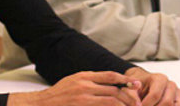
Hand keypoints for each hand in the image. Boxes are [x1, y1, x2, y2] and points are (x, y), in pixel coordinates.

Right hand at [7, 71, 141, 105]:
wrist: (42, 104)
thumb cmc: (59, 94)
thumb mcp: (74, 80)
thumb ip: (91, 80)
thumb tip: (110, 82)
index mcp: (85, 76)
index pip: (111, 76)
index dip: (126, 80)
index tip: (137, 84)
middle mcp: (85, 85)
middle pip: (114, 89)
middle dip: (128, 96)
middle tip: (138, 102)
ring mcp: (83, 98)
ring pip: (110, 101)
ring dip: (123, 105)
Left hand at [124, 67, 179, 105]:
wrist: (144, 84)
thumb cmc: (137, 86)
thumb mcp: (131, 88)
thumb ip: (133, 96)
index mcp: (160, 79)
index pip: (155, 95)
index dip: (146, 105)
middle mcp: (171, 85)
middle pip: (167, 103)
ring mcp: (178, 93)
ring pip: (178, 105)